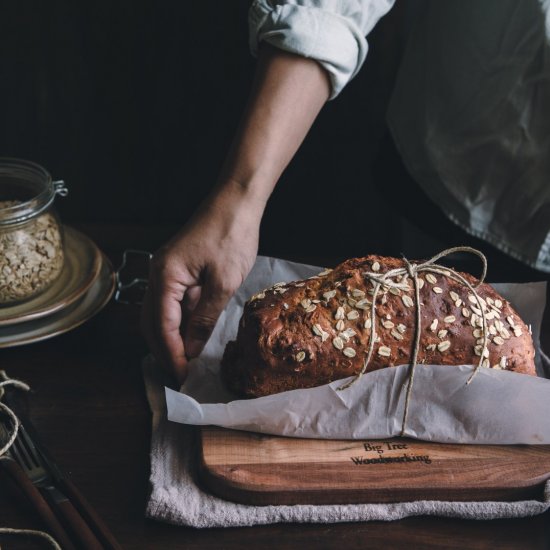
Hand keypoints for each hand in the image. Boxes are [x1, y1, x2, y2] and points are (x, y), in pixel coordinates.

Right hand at [141, 181, 260, 382]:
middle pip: (152, 323)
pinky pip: (174, 303)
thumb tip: (189, 349)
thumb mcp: (223, 283)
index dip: (172, 354)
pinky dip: (181, 322)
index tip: (184, 376)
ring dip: (171, 338)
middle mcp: (158, 275)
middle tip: (182, 374)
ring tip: (187, 360)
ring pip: (161, 314)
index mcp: (164, 277)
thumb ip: (204, 318)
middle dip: (165, 350)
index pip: (162, 327)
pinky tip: (193, 335)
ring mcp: (167, 271)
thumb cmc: (231, 236)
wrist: (236, 202)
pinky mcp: (178, 270)